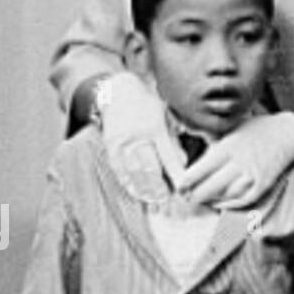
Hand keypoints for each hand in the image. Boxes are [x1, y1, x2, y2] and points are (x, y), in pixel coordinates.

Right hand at [97, 73, 185, 203]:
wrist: (118, 92)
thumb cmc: (148, 105)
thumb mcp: (166, 117)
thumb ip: (173, 141)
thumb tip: (182, 164)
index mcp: (154, 127)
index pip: (168, 156)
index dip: (176, 174)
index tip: (183, 188)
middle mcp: (137, 136)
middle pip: (149, 168)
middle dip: (160, 187)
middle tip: (169, 200)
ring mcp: (121, 143)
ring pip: (134, 173)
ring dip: (145, 190)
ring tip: (155, 201)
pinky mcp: (110, 147)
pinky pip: (119, 170)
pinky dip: (129, 184)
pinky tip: (137, 192)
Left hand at [179, 113, 293, 209]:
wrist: (289, 133)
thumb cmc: (259, 128)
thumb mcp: (233, 128)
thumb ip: (215, 141)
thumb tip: (194, 150)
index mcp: (228, 146)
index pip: (201, 169)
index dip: (187, 182)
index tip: (179, 188)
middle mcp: (239, 162)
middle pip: (211, 186)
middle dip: (196, 196)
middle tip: (187, 199)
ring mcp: (252, 174)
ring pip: (226, 195)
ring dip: (212, 200)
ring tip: (203, 201)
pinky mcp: (263, 183)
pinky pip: (244, 200)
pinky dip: (231, 204)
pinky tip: (222, 204)